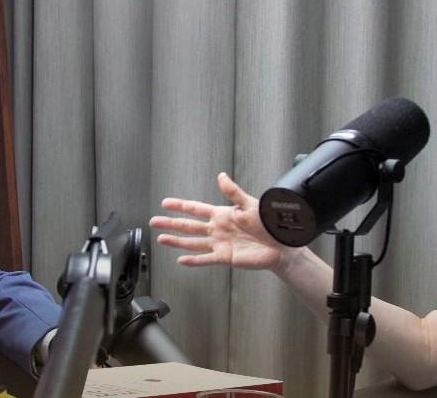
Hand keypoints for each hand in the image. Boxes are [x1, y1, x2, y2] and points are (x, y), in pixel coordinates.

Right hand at [150, 172, 285, 270]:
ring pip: (192, 242)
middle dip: (171, 223)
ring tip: (161, 239)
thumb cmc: (270, 223)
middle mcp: (218, 229)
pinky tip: (181, 260)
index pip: (196, 209)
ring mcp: (220, 244)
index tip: (165, 203)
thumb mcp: (250, 204)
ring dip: (177, 241)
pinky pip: (205, 259)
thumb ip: (233, 192)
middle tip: (155, 221)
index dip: (180, 206)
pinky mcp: (225, 257)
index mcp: (222, 214)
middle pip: (189, 225)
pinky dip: (193, 260)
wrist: (281, 244)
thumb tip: (221, 176)